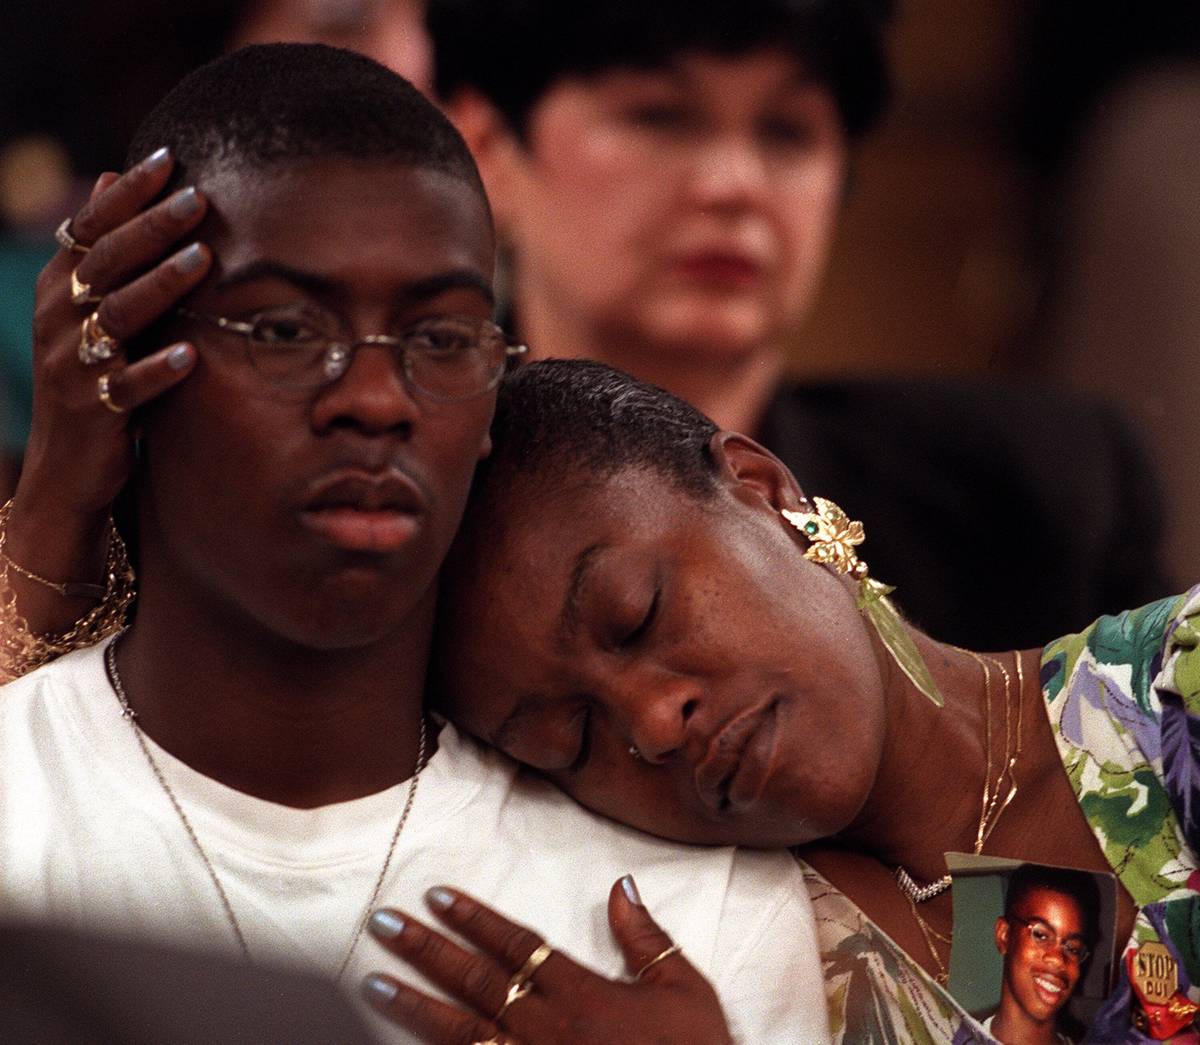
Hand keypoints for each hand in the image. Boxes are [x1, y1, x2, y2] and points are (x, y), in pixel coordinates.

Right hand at [5, 147, 211, 630]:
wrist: (65, 470)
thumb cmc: (90, 377)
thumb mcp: (85, 310)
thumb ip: (103, 251)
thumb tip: (110, 175)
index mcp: (58, 291)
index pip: (89, 230)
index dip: (126, 195)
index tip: (169, 159)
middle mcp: (58, 322)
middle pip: (106, 264)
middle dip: (151, 228)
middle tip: (197, 198)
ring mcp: (73, 368)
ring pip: (117, 318)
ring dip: (160, 287)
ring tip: (202, 260)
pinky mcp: (95, 413)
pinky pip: (127, 389)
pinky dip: (156, 372)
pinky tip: (190, 357)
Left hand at [362, 876, 732, 1044]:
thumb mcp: (684, 989)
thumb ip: (646, 939)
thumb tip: (621, 886)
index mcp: (582, 994)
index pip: (516, 944)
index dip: (474, 918)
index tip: (436, 896)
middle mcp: (547, 1029)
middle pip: (475, 981)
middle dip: (425, 950)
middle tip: (381, 923)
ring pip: (461, 1034)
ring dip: (413, 1007)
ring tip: (371, 983)